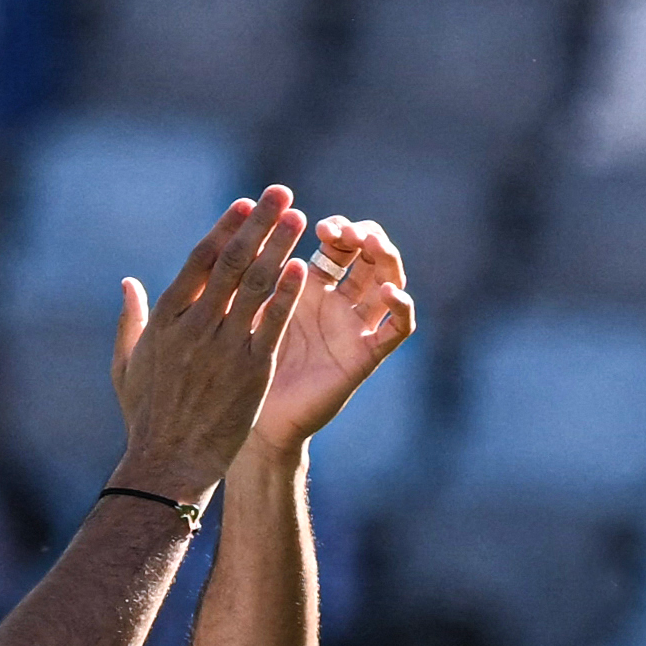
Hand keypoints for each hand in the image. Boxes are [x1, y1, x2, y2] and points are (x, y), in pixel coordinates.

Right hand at [108, 186, 308, 500]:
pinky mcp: (251, 371)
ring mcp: (224, 347)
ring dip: (279, 247)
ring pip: (256, 285)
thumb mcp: (127, 365)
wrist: (169, 462)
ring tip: (300, 219)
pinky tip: (302, 268)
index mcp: (166, 320)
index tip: (245, 205)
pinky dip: (286, 293)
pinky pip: (272, 323)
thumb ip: (131, 320)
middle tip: (281, 194)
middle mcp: (195, 327)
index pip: (199, 262)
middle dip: (258, 224)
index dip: (225, 229)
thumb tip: (128, 283)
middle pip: (231, 262)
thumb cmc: (146, 417)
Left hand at [251, 215, 416, 450]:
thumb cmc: (245, 367)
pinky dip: (401, 306)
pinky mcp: (368, 355)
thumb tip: (244, 231)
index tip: (319, 225)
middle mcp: (341, 304)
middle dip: (365, 236)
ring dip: (387, 259)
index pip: (340, 245)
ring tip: (373, 246)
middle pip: (370, 257)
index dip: (338, 230)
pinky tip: (388, 292)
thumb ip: (256, 275)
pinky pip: (397, 328)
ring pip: (390, 282)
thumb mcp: (251, 311)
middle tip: (350, 232)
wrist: (257, 420)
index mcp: (313, 288)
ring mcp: (357, 328)